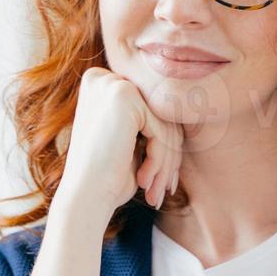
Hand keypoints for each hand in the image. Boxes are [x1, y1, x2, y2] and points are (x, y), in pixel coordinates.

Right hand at [57, 67, 183, 216]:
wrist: (83, 197)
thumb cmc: (106, 177)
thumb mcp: (130, 142)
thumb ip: (151, 119)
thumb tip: (192, 105)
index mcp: (100, 86)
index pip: (150, 113)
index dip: (163, 146)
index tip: (165, 178)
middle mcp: (103, 78)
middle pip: (159, 116)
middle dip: (168, 155)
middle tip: (166, 188)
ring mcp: (113, 84)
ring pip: (164, 124)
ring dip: (166, 163)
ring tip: (157, 192)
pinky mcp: (124, 96)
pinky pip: (161, 130)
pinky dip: (159, 161)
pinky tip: (143, 182)